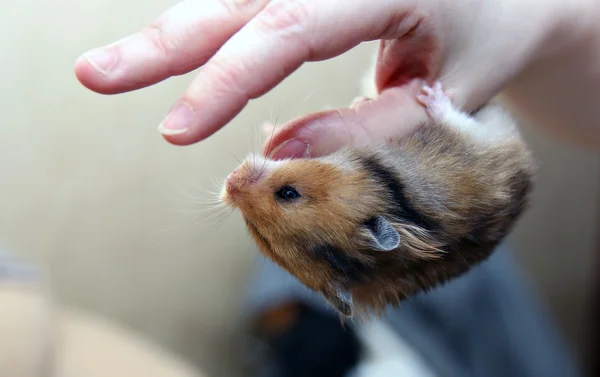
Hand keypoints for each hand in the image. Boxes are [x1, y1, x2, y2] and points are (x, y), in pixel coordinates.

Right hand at [74, 0, 589, 156]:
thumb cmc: (492, 40)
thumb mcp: (449, 98)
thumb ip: (369, 130)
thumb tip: (280, 154)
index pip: (290, 30)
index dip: (227, 80)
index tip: (177, 127)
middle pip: (243, 0)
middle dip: (166, 42)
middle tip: (97, 73)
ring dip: (176, 33)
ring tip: (116, 67)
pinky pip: (254, 1)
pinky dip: (209, 26)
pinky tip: (172, 47)